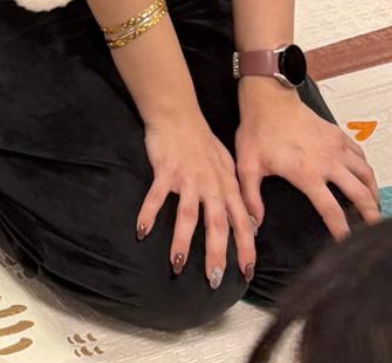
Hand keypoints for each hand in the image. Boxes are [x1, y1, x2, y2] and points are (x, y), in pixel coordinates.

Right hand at [137, 112, 255, 288]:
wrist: (177, 113)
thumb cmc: (201, 138)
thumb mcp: (227, 163)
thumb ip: (236, 191)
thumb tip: (250, 220)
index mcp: (227, 185)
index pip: (242, 221)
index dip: (246, 248)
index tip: (247, 272)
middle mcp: (210, 185)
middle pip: (216, 224)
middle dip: (217, 253)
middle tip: (214, 279)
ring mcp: (187, 178)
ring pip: (187, 215)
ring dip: (183, 242)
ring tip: (178, 265)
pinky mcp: (166, 171)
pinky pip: (156, 196)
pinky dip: (148, 214)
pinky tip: (141, 231)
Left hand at [236, 80, 379, 240]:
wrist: (268, 98)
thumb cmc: (257, 130)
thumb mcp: (247, 164)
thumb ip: (251, 196)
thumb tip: (254, 223)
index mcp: (307, 174)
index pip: (332, 211)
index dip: (343, 230)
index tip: (347, 243)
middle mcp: (328, 163)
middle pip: (360, 195)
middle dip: (371, 215)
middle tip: (373, 228)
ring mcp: (336, 147)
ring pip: (366, 175)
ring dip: (373, 192)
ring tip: (373, 206)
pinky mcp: (338, 134)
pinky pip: (361, 155)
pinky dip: (366, 169)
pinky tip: (364, 176)